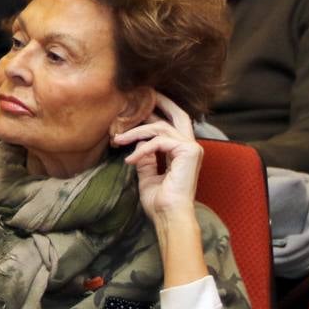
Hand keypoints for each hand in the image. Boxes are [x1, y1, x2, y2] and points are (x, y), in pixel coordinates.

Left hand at [114, 92, 200, 223]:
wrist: (169, 216)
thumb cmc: (159, 201)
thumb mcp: (147, 175)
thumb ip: (145, 158)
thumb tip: (136, 145)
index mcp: (182, 152)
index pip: (171, 125)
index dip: (154, 114)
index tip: (135, 109)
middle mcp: (190, 147)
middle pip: (179, 114)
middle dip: (161, 101)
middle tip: (142, 93)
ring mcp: (191, 148)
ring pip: (160, 127)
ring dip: (135, 131)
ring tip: (117, 140)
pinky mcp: (188, 151)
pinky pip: (158, 141)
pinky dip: (141, 149)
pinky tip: (129, 160)